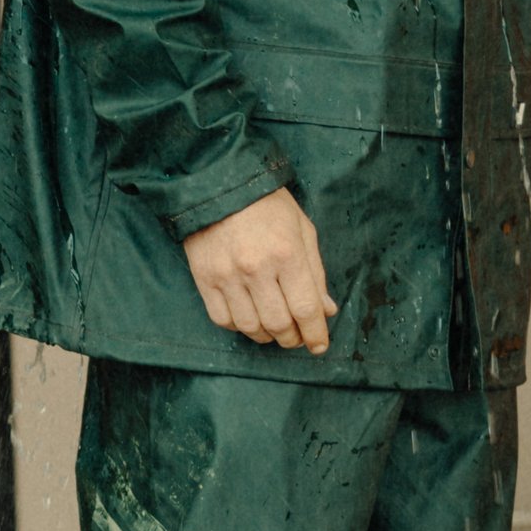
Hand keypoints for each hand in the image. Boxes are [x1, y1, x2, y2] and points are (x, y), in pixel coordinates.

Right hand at [183, 188, 337, 353]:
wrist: (219, 184)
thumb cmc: (268, 205)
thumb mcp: (303, 230)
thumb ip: (315, 273)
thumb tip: (326, 310)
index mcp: (286, 253)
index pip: (306, 309)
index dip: (316, 334)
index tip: (319, 345)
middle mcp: (256, 268)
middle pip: (279, 324)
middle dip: (292, 338)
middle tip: (296, 337)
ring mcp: (227, 275)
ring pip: (250, 326)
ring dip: (267, 336)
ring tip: (274, 329)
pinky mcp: (204, 278)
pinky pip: (223, 319)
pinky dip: (240, 326)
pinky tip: (249, 318)